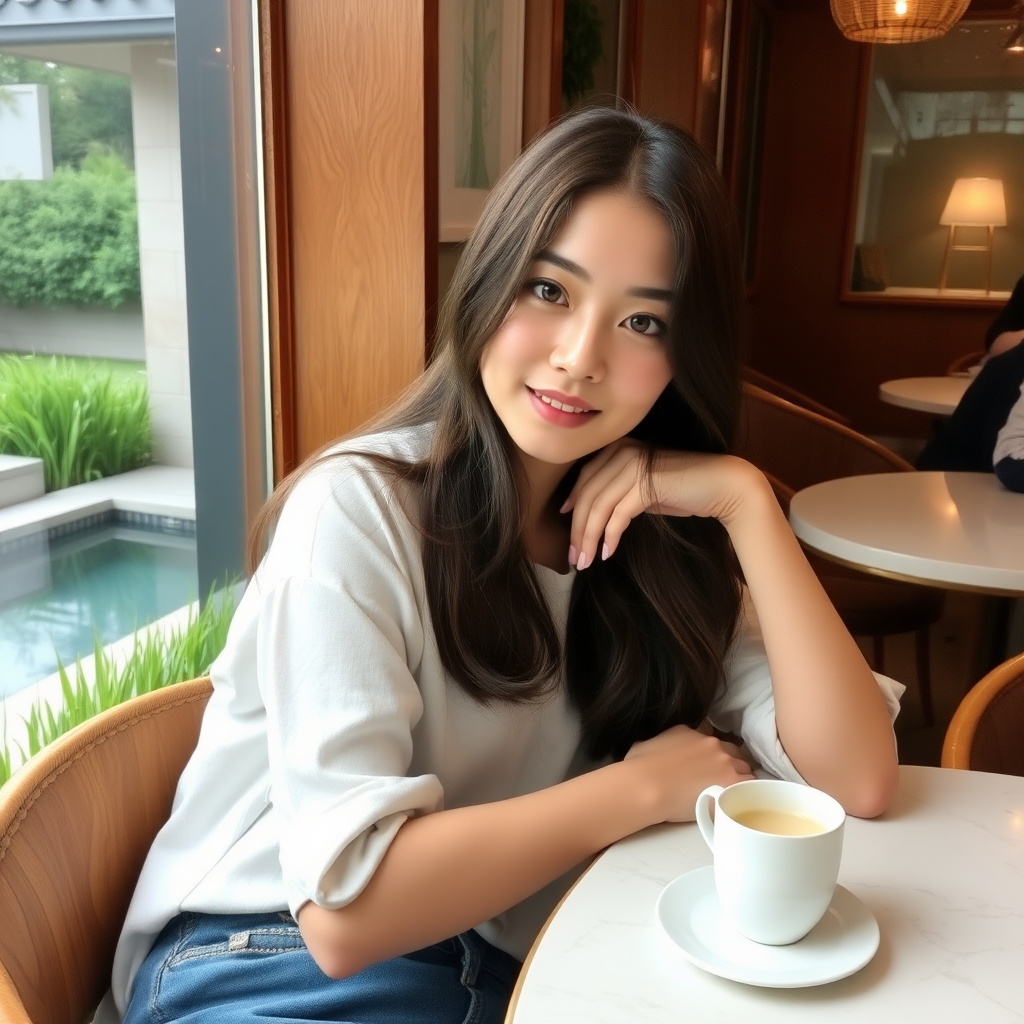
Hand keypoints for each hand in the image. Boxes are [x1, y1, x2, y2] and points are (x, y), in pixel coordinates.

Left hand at [561, 440, 766, 568]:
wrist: (721, 486)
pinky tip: (608, 553)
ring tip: (586, 562)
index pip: (584, 481)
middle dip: (577, 531)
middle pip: (586, 496)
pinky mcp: (645, 483)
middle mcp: (622, 452)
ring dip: (589, 539)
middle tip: (574, 558)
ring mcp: (633, 465)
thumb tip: (588, 517)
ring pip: (598, 508)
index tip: (568, 535)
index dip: (571, 509)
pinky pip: (617, 515)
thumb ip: (617, 494)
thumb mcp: (642, 489)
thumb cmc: (682, 490)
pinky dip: (609, 536)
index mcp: (618, 448)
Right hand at [623, 724, 754, 822]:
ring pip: (745, 769)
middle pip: (734, 754)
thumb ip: (658, 744)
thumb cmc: (639, 768)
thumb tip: (651, 750)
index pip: (714, 743)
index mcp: (692, 733)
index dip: (714, 758)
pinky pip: (751, 785)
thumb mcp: (645, 744)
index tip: (709, 770)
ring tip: (731, 796)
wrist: (647, 785)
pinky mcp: (731, 781)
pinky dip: (748, 792)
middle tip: (720, 785)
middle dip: (730, 768)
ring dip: (740, 780)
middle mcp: (712, 743)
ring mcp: (724, 762)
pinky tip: (740, 802)